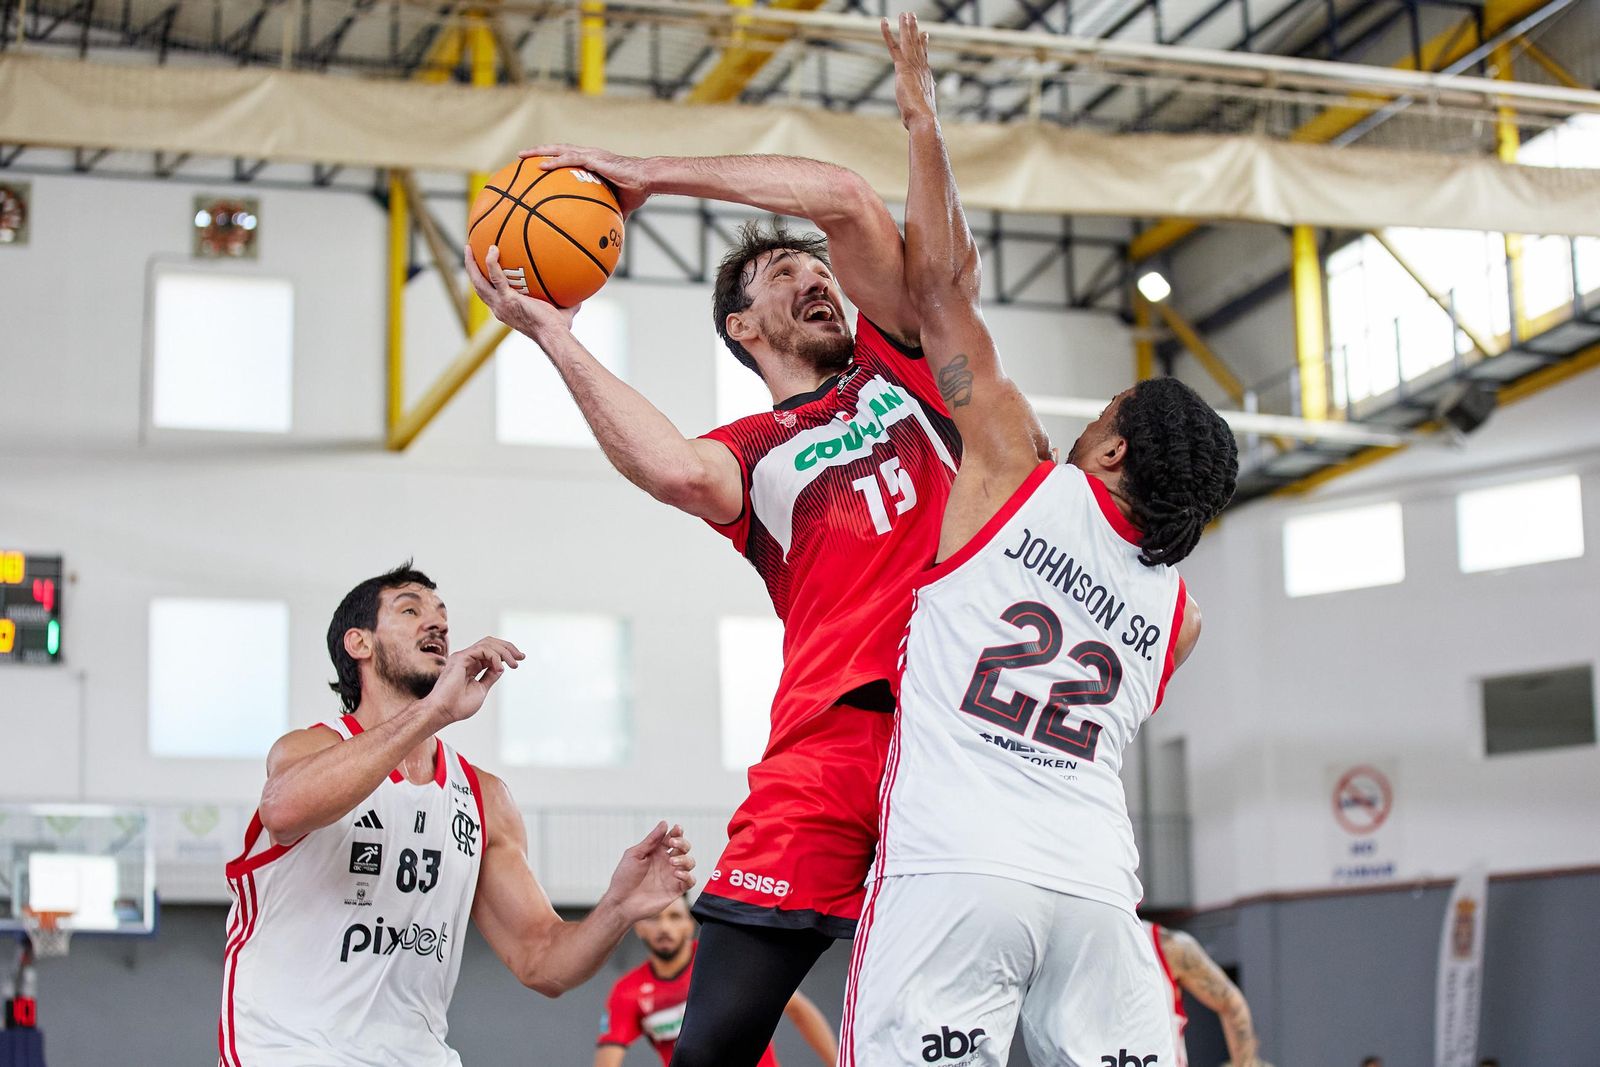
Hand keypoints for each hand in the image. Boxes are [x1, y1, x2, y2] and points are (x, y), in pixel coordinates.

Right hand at [426, 637, 524, 723]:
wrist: (443, 712)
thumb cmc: (458, 706)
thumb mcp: (481, 689)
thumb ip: (490, 676)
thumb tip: (501, 668)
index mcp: (471, 666)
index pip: (490, 652)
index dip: (506, 653)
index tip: (520, 658)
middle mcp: (466, 659)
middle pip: (490, 643)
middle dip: (508, 647)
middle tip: (521, 657)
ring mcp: (463, 657)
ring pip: (488, 643)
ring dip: (504, 651)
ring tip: (514, 664)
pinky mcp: (460, 658)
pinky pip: (482, 649)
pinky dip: (494, 656)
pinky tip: (499, 668)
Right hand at [465, 244, 580, 344]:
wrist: (553, 335)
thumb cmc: (558, 328)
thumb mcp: (561, 312)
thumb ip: (567, 301)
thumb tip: (581, 294)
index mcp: (506, 310)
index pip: (491, 295)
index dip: (485, 282)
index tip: (484, 270)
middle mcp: (499, 308)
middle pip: (478, 287)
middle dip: (471, 269)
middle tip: (469, 252)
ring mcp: (500, 304)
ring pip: (478, 282)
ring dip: (471, 264)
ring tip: (469, 247)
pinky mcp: (507, 299)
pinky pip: (495, 276)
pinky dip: (491, 262)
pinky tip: (493, 248)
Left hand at [519, 144, 651, 216]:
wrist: (648, 180)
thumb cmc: (636, 190)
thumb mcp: (618, 207)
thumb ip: (608, 217)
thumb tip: (606, 236)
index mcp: (592, 164)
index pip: (566, 158)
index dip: (550, 160)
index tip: (534, 165)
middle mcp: (588, 155)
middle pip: (557, 150)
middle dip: (538, 152)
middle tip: (519, 157)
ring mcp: (590, 155)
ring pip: (558, 150)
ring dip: (539, 152)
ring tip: (522, 156)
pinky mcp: (594, 159)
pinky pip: (569, 159)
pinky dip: (554, 162)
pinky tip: (540, 166)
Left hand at [602, 822, 695, 920]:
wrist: (621, 903)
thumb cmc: (624, 878)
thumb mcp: (634, 855)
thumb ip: (651, 840)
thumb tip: (664, 823)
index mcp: (656, 852)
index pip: (672, 838)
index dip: (677, 832)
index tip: (676, 829)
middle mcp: (666, 862)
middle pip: (684, 848)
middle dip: (683, 843)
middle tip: (672, 844)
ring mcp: (672, 876)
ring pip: (690, 862)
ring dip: (685, 859)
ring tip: (672, 862)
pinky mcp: (675, 890)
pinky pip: (690, 881)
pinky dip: (688, 875)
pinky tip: (677, 874)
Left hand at [881, 13, 936, 130]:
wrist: (924, 118)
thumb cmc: (921, 120)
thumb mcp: (919, 112)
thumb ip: (916, 110)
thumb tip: (917, 120)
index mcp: (926, 77)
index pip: (924, 57)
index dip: (924, 44)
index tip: (925, 34)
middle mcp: (921, 68)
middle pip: (918, 44)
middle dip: (915, 30)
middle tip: (913, 16)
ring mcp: (912, 66)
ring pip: (909, 41)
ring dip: (906, 26)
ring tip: (905, 13)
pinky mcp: (902, 67)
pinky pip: (893, 45)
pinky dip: (888, 33)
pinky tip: (883, 21)